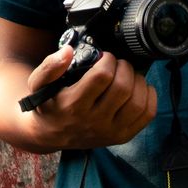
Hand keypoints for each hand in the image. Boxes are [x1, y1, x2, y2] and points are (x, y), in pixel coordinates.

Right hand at [21, 45, 157, 150]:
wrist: (50, 134)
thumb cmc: (47, 104)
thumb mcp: (38, 83)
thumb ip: (49, 66)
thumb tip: (69, 51)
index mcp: (74, 105)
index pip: (102, 77)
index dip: (108, 60)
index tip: (104, 57)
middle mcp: (93, 121)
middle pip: (122, 88)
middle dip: (124, 67)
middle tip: (118, 63)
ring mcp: (110, 131)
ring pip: (137, 102)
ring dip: (137, 80)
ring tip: (128, 74)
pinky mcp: (122, 137)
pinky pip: (146, 115)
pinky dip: (149, 97)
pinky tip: (139, 87)